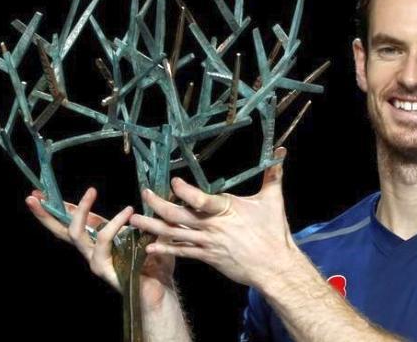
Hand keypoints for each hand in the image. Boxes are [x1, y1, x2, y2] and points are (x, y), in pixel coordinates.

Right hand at [25, 188, 175, 307]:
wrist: (162, 286)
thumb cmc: (154, 260)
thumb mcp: (144, 231)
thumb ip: (139, 216)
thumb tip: (146, 191)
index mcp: (97, 239)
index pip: (71, 222)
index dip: (57, 207)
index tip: (39, 193)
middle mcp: (91, 251)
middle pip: (61, 231)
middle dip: (45, 214)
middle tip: (33, 197)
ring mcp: (94, 260)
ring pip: (76, 233)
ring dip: (81, 209)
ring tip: (91, 190)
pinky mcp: (103, 268)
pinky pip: (103, 240)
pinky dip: (114, 223)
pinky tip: (128, 210)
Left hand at [129, 147, 299, 287]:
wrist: (275, 266)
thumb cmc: (274, 232)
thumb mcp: (273, 200)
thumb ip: (273, 174)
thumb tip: (281, 150)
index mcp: (226, 209)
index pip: (200, 199)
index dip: (184, 191)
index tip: (172, 182)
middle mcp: (213, 226)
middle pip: (179, 215)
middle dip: (158, 205)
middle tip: (144, 194)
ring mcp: (208, 243)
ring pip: (174, 234)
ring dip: (153, 227)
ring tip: (134, 220)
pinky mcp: (207, 257)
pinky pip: (182, 252)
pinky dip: (165, 249)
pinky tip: (149, 247)